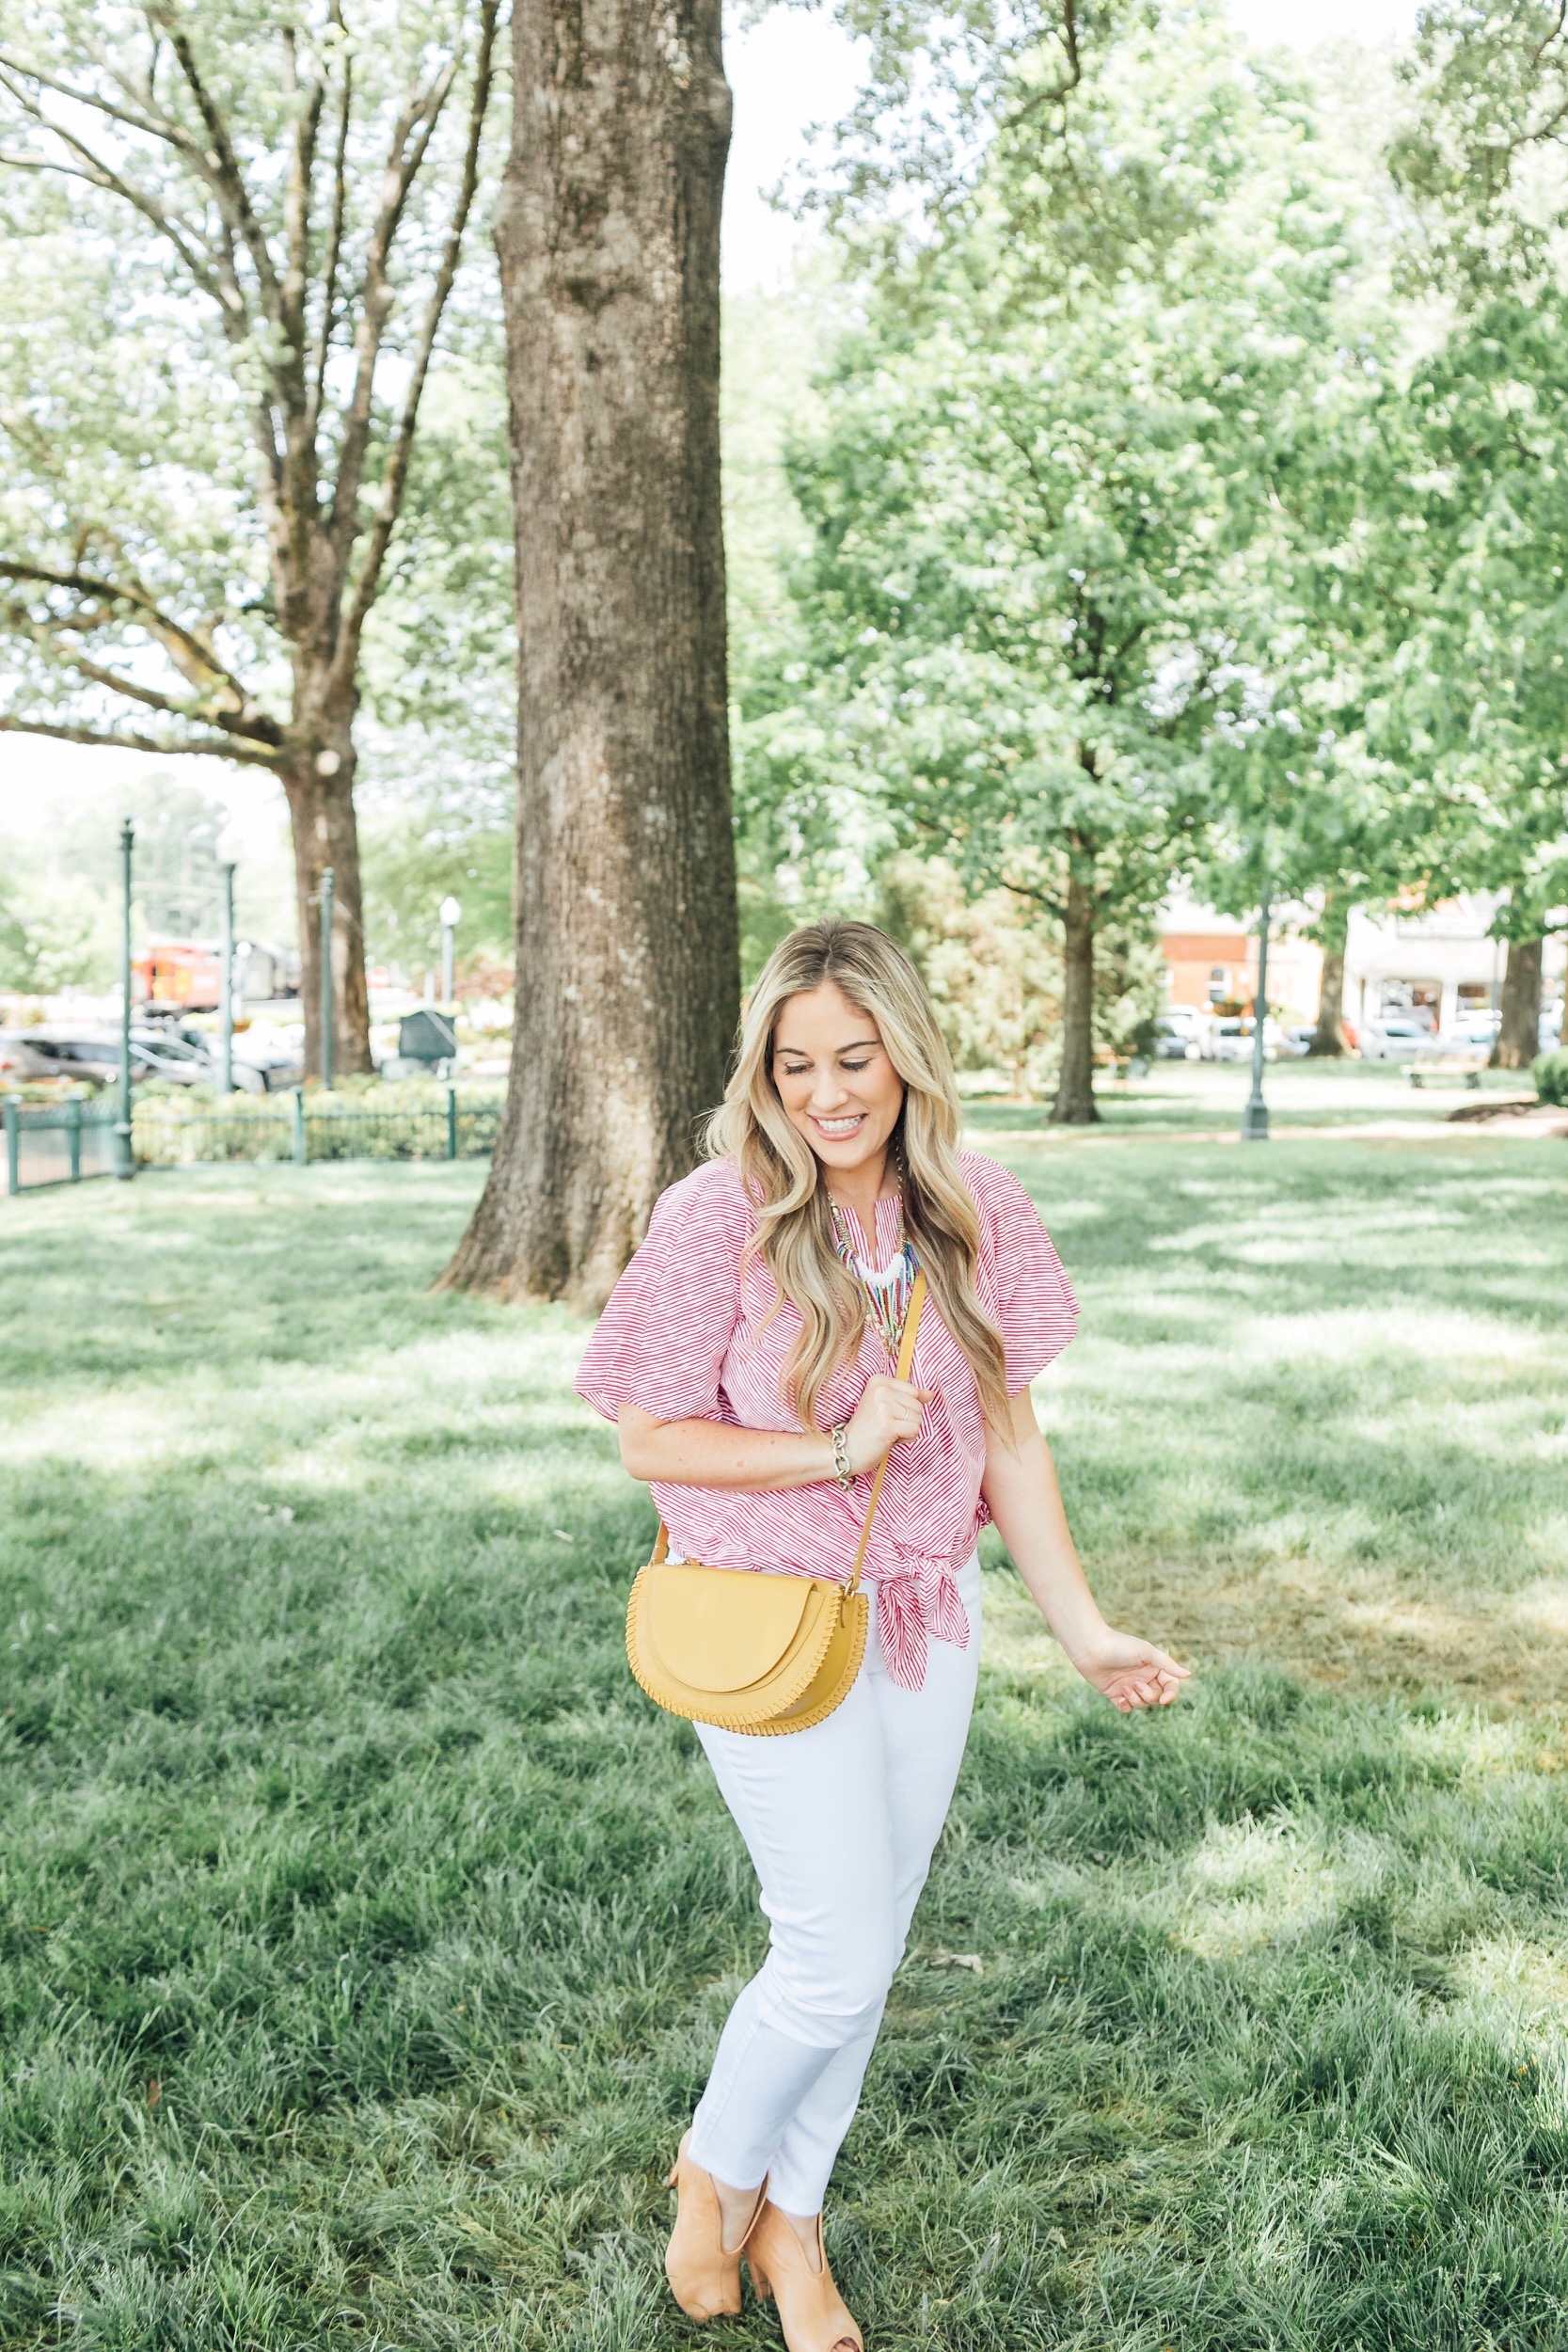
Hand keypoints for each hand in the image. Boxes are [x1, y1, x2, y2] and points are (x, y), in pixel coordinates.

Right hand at [844, 1375, 929, 1474]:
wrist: (847, 1449)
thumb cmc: (868, 1429)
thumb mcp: (887, 1406)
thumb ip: (910, 1397)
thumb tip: (931, 1394)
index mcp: (879, 1380)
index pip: (914, 1391)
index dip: (905, 1408)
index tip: (885, 1414)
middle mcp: (881, 1389)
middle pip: (918, 1405)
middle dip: (907, 1420)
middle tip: (885, 1425)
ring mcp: (884, 1406)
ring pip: (918, 1419)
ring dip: (906, 1430)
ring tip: (887, 1432)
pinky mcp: (888, 1425)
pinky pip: (915, 1431)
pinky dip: (906, 1439)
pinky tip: (889, 1439)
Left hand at [1068, 1626, 1189, 1712]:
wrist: (1090, 1647)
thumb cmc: (1120, 1646)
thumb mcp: (1147, 1653)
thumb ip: (1168, 1665)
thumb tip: (1189, 1675)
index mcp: (1154, 1668)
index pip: (1170, 1686)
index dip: (1171, 1695)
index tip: (1165, 1700)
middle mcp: (1143, 1678)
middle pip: (1157, 1698)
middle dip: (1148, 1695)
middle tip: (1134, 1684)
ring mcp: (1130, 1687)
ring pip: (1142, 1705)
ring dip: (1135, 1699)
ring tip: (1123, 1687)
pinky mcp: (1115, 1694)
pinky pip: (1126, 1709)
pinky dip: (1125, 1707)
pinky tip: (1119, 1699)